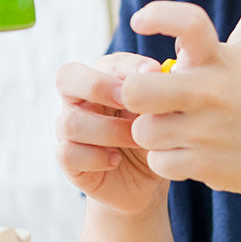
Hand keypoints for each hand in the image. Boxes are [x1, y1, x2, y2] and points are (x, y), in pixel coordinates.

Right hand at [55, 52, 169, 213]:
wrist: (146, 179)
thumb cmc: (153, 135)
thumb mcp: (163, 109)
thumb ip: (165, 87)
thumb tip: (173, 70)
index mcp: (102, 78)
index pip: (103, 62)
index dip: (128, 66)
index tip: (156, 74)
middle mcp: (78, 100)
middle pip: (67, 77)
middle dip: (98, 87)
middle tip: (128, 101)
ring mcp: (68, 131)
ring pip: (70, 121)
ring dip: (109, 130)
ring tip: (138, 140)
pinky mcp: (67, 161)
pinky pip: (67, 153)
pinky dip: (95, 157)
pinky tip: (116, 159)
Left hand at [121, 0, 240, 193]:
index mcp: (218, 58)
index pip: (186, 22)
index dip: (157, 16)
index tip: (138, 22)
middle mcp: (211, 91)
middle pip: (138, 89)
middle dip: (134, 96)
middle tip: (149, 100)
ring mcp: (208, 130)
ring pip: (144, 131)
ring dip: (153, 134)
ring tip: (178, 129)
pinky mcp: (207, 164)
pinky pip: (158, 162)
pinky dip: (167, 161)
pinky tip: (189, 153)